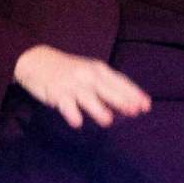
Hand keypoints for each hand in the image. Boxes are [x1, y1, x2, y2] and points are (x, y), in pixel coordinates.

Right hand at [13, 44, 150, 129]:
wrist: (37, 60)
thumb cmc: (69, 70)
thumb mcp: (90, 73)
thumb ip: (109, 88)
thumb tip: (131, 107)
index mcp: (98, 69)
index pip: (120, 81)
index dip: (133, 93)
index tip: (146, 106)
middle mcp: (87, 75)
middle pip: (107, 88)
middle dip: (120, 100)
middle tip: (133, 111)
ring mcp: (71, 84)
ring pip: (87, 97)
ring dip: (97, 108)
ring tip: (107, 120)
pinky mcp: (56, 92)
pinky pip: (65, 104)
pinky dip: (71, 113)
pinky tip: (77, 122)